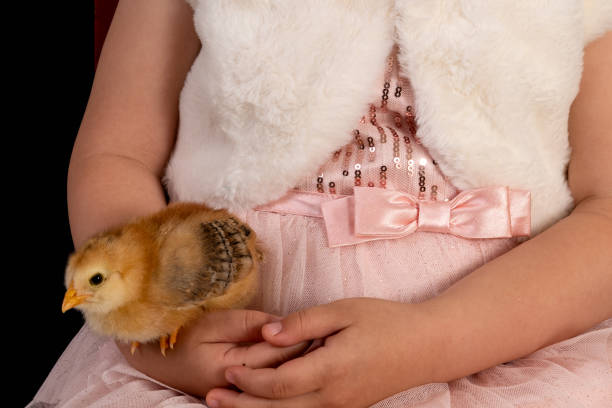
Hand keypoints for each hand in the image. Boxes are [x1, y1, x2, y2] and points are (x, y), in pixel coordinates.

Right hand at [116, 309, 309, 397]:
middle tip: (328, 338)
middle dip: (306, 356)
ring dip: (298, 367)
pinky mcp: (238, 395)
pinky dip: (285, 378)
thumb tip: (281, 325)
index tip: (322, 326)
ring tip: (320, 351)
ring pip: (278, 384)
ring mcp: (238, 395)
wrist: (156, 357)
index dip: (300, 339)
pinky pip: (268, 390)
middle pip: (282, 373)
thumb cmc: (184, 333)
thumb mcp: (214, 321)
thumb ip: (249, 323)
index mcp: (231, 368)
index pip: (277, 354)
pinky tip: (299, 366)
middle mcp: (237, 388)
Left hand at [205, 298, 440, 407]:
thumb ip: (303, 323)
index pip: (278, 384)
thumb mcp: (344, 311)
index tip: (226, 368)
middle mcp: (334, 397)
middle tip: (211, 398)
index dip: (248, 379)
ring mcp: (342, 407)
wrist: (426, 346)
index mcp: (331, 370)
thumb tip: (267, 333)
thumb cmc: (386, 322)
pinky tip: (266, 405)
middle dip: (242, 405)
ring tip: (229, 406)